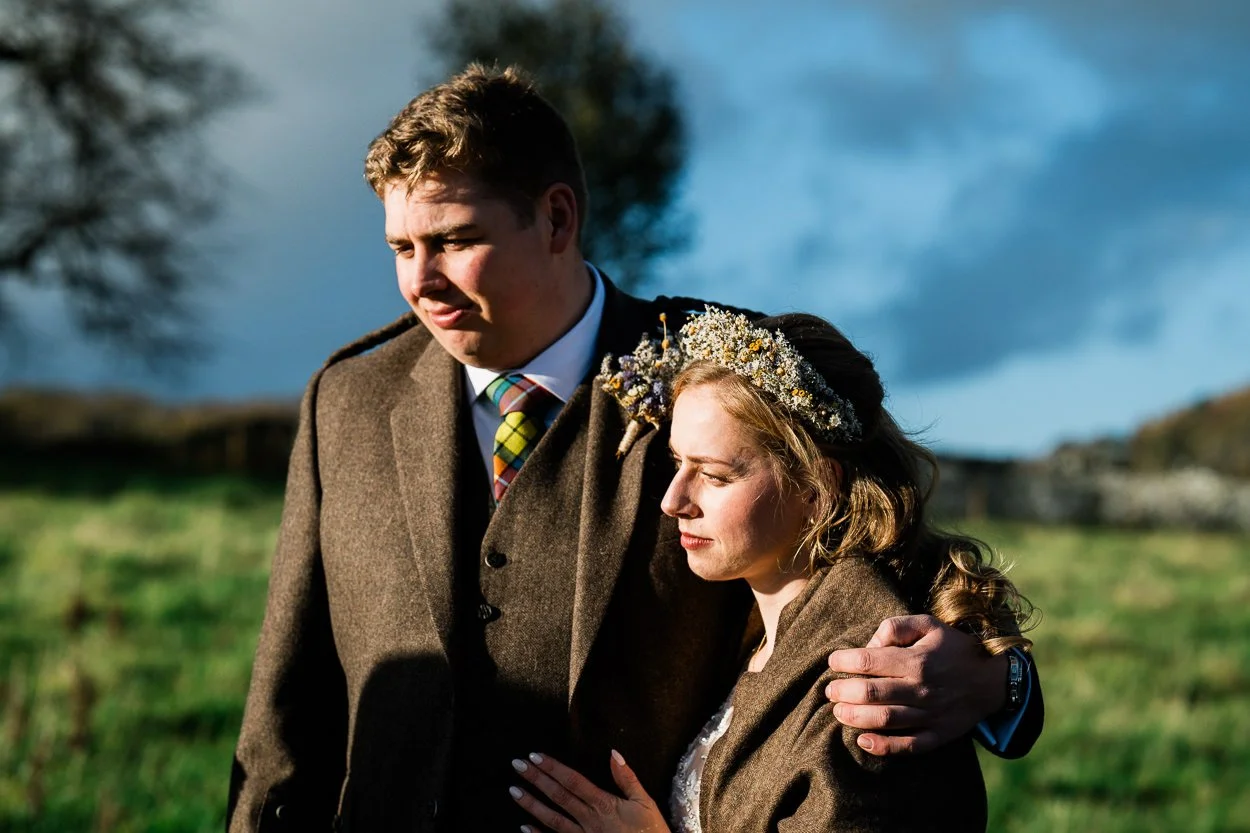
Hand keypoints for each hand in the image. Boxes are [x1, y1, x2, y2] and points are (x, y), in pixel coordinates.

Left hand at [509, 750, 670, 832]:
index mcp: (604, 805)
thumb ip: (627, 778)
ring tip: (514, 791)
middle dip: (537, 779)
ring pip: (553, 819)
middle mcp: (590, 820)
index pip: (573, 782)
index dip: (554, 768)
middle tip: (517, 765)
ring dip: (532, 805)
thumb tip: (614, 753)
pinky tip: (524, 827)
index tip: (536, 756)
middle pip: (559, 796)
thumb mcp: (645, 802)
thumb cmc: (651, 831)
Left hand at [825, 614, 1006, 755]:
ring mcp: (930, 714)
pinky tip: (862, 740)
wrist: (992, 680)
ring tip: (838, 711)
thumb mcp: (929, 624)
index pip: (869, 661)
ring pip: (884, 720)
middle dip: (843, 692)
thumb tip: (870, 644)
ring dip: (854, 717)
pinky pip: (908, 746)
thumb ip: (896, 626)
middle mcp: (922, 689)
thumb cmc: (953, 648)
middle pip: (871, 693)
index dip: (844, 661)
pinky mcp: (938, 735)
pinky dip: (882, 747)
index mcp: (917, 660)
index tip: (833, 662)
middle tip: (829, 691)